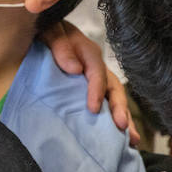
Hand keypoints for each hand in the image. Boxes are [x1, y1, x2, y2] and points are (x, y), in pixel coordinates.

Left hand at [41, 21, 139, 146]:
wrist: (39, 33)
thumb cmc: (46, 31)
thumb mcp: (50, 32)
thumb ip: (60, 46)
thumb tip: (75, 69)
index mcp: (88, 52)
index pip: (97, 72)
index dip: (97, 91)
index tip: (93, 109)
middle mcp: (96, 68)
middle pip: (113, 88)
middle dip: (120, 108)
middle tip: (122, 126)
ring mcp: (96, 80)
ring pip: (113, 100)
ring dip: (123, 119)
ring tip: (132, 140)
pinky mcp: (90, 91)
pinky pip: (105, 105)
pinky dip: (112, 122)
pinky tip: (119, 140)